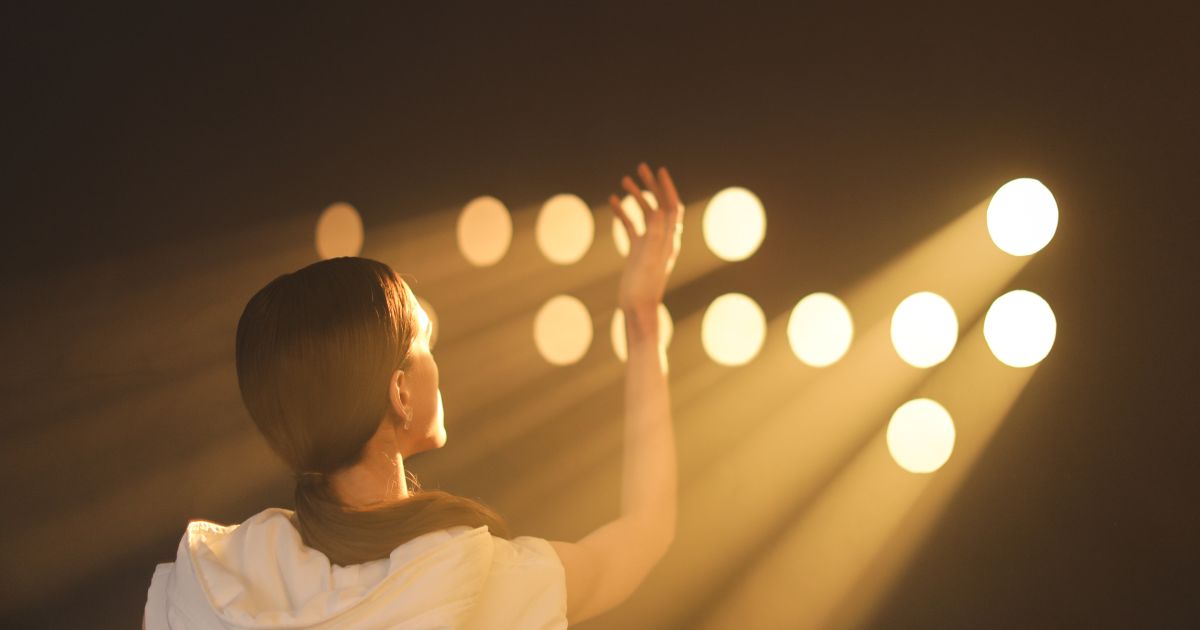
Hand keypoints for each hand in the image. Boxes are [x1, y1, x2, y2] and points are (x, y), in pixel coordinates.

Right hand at [608, 162, 682, 312]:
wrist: (636, 309)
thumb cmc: (644, 288)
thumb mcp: (650, 259)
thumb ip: (656, 235)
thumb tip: (661, 210)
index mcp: (669, 240)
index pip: (672, 207)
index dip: (667, 188)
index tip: (659, 170)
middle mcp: (662, 239)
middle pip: (660, 206)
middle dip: (651, 186)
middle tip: (640, 168)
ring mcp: (649, 245)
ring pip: (644, 214)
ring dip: (636, 197)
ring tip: (624, 180)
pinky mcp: (637, 251)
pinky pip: (631, 227)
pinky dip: (623, 213)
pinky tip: (612, 202)